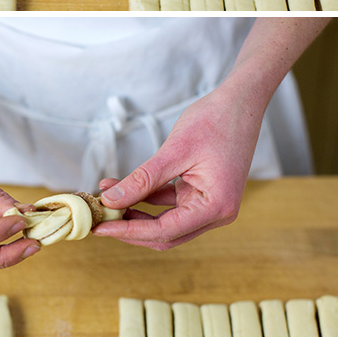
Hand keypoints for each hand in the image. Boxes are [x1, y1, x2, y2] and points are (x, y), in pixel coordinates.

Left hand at [94, 85, 261, 249]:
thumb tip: (111, 201)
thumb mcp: (174, 152)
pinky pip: (168, 204)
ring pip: (165, 221)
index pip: (165, 231)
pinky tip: (120, 187)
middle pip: (166, 234)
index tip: (99, 227)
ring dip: (134, 211)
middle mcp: (217, 213)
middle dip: (130, 227)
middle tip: (98, 218)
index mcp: (216, 207)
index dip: (129, 230)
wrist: (239, 102)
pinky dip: (145, 197)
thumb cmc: (214, 122)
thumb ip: (142, 180)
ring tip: (104, 197)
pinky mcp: (200, 193)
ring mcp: (209, 204)